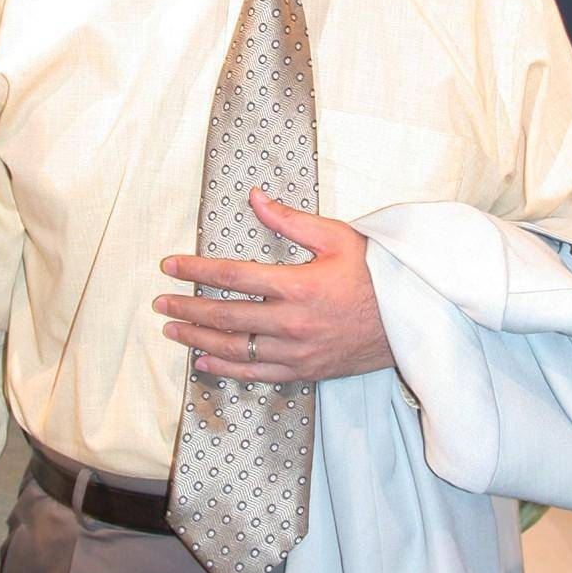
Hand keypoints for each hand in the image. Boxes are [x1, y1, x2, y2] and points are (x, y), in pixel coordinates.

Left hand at [155, 187, 393, 381]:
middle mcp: (293, 323)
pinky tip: (204, 362)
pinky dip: (227, 369)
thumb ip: (290, 220)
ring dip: (198, 340)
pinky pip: (257, 374)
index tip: (170, 266)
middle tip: (160, 303)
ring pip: (235, 349)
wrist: (412, 318)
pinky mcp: (306, 371)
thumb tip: (255, 198)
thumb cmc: (374, 273)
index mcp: (298, 286)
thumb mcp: (336, 237)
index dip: (196, 271)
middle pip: (226, 317)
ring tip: (172, 330)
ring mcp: (298, 352)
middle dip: (187, 308)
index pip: (233, 277)